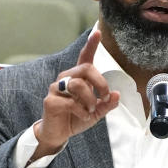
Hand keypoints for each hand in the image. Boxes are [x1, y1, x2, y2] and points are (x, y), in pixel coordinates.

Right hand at [32, 27, 119, 158]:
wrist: (57, 134)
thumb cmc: (75, 118)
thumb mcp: (95, 112)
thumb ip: (106, 104)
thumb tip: (116, 95)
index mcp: (77, 78)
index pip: (84, 58)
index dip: (91, 45)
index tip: (97, 32)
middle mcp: (66, 79)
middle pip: (86, 69)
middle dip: (100, 83)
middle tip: (104, 97)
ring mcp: (56, 89)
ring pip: (78, 84)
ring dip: (89, 99)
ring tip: (90, 110)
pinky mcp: (51, 101)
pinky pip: (70, 102)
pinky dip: (81, 111)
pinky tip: (82, 116)